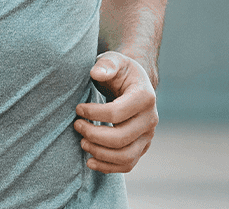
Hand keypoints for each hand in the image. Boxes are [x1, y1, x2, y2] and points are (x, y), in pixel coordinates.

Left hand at [73, 51, 157, 173]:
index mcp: (146, 96)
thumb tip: (96, 73)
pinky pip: (127, 165)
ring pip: (125, 156)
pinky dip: (107, 167)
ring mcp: (148, 136)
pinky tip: (90, 160)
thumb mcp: (113, 61)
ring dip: (99, 153)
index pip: (116, 113)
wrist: (132, 84)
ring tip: (82, 142)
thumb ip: (105, 64)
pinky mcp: (142, 148)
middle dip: (92, 134)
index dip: (93, 114)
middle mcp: (151, 119)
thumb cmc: (119, 72)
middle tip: (77, 125)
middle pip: (120, 138)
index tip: (78, 109)